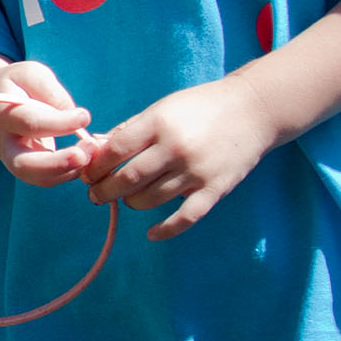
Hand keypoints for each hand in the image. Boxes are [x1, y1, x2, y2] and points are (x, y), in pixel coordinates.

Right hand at [0, 52, 93, 184]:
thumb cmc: (15, 85)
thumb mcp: (30, 74)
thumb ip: (52, 92)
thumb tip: (76, 118)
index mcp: (4, 114)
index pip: (30, 123)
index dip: (59, 123)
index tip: (84, 116)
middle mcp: (5, 143)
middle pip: (24, 165)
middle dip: (57, 164)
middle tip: (83, 155)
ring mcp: (13, 160)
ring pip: (37, 178)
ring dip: (68, 171)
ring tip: (91, 152)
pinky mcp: (27, 168)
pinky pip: (47, 179)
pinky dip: (69, 173)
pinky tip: (85, 157)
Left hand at [68, 75, 283, 236]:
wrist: (253, 109)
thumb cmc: (200, 107)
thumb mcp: (162, 108)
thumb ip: (130, 130)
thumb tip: (95, 151)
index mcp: (158, 124)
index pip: (115, 151)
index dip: (95, 166)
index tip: (87, 174)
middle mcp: (175, 148)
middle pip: (127, 179)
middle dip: (103, 191)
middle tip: (96, 194)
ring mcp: (196, 171)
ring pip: (149, 199)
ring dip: (130, 203)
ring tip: (126, 199)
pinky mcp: (215, 189)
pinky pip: (185, 218)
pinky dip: (165, 230)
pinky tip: (151, 233)